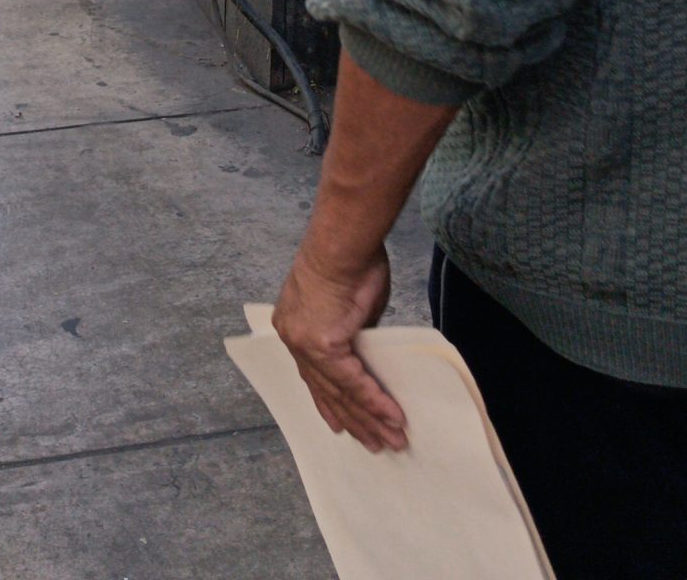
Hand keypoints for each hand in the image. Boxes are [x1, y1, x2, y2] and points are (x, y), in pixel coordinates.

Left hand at [273, 239, 406, 451]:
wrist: (344, 242)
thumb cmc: (351, 259)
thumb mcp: (350, 305)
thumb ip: (352, 332)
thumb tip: (363, 350)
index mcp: (294, 326)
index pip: (313, 376)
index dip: (328, 403)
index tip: (339, 426)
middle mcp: (293, 338)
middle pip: (326, 391)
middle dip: (354, 420)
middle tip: (375, 444)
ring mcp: (305, 343)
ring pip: (341, 393)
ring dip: (370, 419)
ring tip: (393, 440)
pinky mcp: (323, 345)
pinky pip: (354, 382)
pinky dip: (375, 401)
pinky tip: (393, 417)